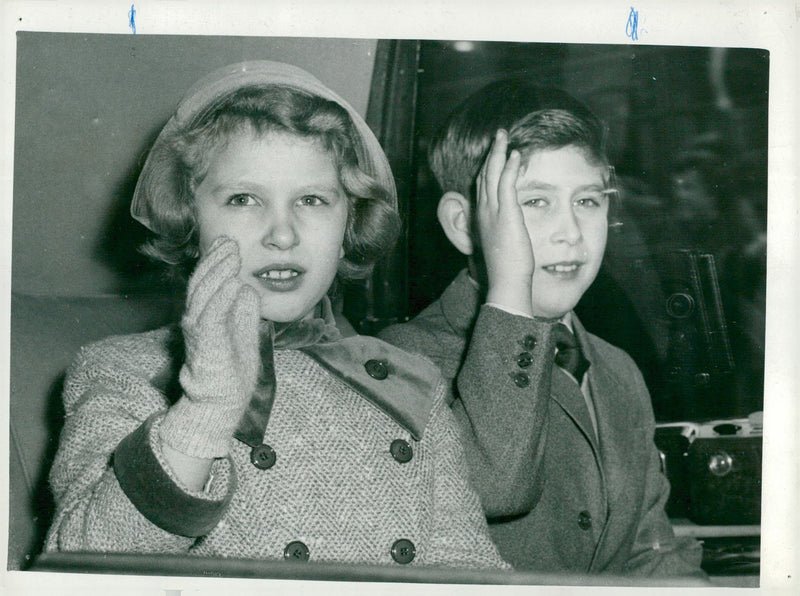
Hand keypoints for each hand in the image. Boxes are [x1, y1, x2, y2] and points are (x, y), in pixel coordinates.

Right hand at [179, 236, 260, 408]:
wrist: (221, 402)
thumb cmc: (232, 370)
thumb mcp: (244, 333)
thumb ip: (244, 311)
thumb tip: (247, 288)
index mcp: (207, 314)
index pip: (208, 281)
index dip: (217, 261)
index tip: (229, 242)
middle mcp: (198, 319)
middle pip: (203, 281)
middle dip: (216, 259)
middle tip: (229, 240)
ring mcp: (200, 331)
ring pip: (205, 294)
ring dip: (218, 272)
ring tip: (232, 254)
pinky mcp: (207, 344)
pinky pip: (211, 316)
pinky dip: (221, 298)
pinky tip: (234, 283)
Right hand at [476, 129, 534, 315]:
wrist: (506, 280)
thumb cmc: (508, 267)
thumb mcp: (504, 243)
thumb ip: (506, 230)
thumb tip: (513, 228)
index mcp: (483, 217)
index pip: (484, 185)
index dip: (490, 166)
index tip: (498, 152)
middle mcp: (484, 211)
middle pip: (485, 174)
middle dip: (492, 153)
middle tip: (499, 135)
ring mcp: (493, 211)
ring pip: (493, 174)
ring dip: (499, 153)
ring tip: (504, 136)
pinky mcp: (506, 213)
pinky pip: (506, 183)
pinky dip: (510, 167)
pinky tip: (516, 154)